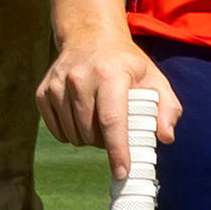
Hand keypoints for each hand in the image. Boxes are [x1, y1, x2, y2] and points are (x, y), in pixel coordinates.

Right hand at [37, 26, 173, 152]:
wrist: (90, 37)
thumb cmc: (126, 63)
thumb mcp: (154, 78)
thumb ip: (167, 107)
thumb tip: (165, 137)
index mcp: (111, 74)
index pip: (112, 120)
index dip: (117, 150)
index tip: (123, 172)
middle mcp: (80, 78)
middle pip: (91, 133)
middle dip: (105, 144)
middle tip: (116, 132)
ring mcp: (57, 85)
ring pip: (73, 135)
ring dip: (88, 139)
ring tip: (100, 122)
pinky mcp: (42, 92)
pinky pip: (57, 131)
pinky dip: (71, 133)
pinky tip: (82, 118)